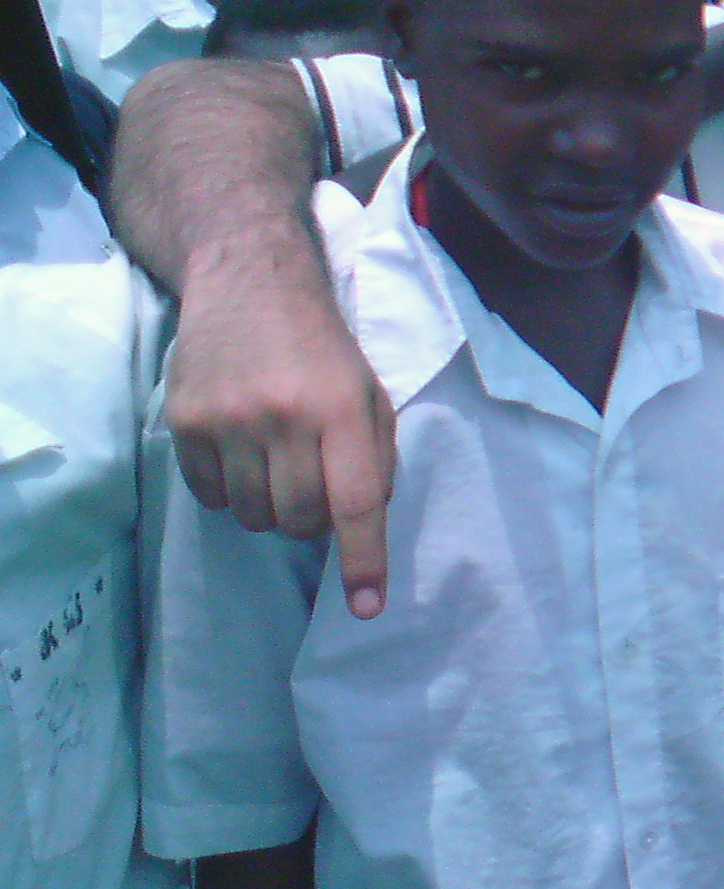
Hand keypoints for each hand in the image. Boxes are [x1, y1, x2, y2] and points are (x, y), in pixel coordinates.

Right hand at [163, 231, 395, 617]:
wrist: (249, 282)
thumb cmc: (322, 347)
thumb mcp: (368, 392)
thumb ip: (374, 457)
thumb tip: (363, 524)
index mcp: (340, 408)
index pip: (355, 502)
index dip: (364, 559)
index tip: (367, 605)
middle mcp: (283, 417)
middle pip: (299, 519)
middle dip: (312, 522)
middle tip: (313, 488)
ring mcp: (227, 420)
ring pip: (252, 515)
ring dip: (270, 508)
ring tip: (275, 465)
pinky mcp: (184, 421)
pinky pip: (209, 496)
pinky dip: (228, 492)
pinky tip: (239, 453)